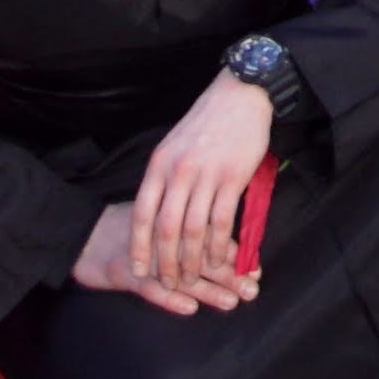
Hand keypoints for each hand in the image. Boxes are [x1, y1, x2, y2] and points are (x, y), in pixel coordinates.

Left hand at [119, 68, 274, 312]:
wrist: (240, 95)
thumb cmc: (206, 122)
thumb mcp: (173, 146)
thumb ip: (164, 177)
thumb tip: (156, 213)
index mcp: (159, 165)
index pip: (142, 214)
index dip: (140, 246)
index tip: (139, 269)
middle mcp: (179, 172)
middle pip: (166, 228)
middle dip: (166, 261)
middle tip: (169, 283)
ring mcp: (206, 175)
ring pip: (194, 229)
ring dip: (193, 260)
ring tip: (194, 278)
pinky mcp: (233, 178)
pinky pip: (222, 221)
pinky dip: (220, 245)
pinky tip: (220, 260)